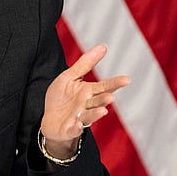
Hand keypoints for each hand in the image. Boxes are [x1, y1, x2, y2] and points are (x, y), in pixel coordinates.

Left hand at [40, 44, 130, 159]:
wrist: (50, 120)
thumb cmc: (62, 97)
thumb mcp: (70, 76)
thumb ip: (85, 63)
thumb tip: (103, 46)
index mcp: (88, 92)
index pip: (104, 86)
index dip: (114, 83)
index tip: (126, 79)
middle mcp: (87, 105)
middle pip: (98, 101)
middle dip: (104, 99)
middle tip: (111, 97)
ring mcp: (79, 118)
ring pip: (89, 116)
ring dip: (95, 114)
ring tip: (102, 111)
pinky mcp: (69, 129)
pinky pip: (74, 129)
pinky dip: (76, 128)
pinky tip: (77, 124)